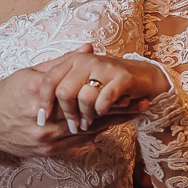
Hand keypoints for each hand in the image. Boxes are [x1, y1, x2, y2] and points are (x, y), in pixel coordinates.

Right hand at [0, 49, 137, 156]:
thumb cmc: (8, 93)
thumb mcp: (32, 71)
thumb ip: (62, 62)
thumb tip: (89, 48)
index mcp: (40, 92)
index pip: (82, 92)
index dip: (109, 93)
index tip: (130, 89)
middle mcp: (44, 117)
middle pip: (90, 114)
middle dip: (119, 109)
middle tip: (143, 104)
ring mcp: (46, 137)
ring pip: (87, 130)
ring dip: (112, 123)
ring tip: (134, 115)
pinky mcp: (47, 150)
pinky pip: (77, 142)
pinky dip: (95, 133)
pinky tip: (110, 126)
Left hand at [40, 43, 168, 132]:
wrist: (145, 74)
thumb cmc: (108, 80)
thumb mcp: (82, 79)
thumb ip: (62, 84)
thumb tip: (42, 106)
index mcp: (73, 61)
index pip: (50, 80)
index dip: (44, 101)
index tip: (41, 118)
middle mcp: (86, 60)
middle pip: (64, 90)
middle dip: (67, 113)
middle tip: (72, 126)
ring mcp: (104, 67)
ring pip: (84, 96)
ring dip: (85, 115)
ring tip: (87, 123)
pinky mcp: (122, 77)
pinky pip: (105, 97)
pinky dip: (101, 109)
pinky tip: (101, 113)